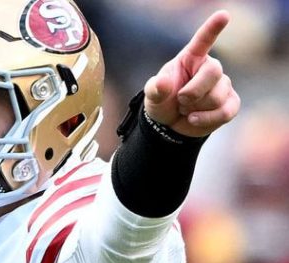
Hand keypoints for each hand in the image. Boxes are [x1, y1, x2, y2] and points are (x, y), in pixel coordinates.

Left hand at [143, 10, 239, 137]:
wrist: (170, 126)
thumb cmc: (163, 102)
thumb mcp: (153, 96)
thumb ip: (155, 88)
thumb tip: (163, 83)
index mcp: (191, 59)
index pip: (203, 40)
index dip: (213, 28)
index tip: (223, 14)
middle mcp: (209, 68)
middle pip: (213, 72)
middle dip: (193, 91)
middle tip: (180, 100)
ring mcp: (223, 85)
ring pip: (217, 96)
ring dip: (196, 108)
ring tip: (186, 109)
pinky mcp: (231, 103)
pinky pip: (225, 111)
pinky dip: (205, 119)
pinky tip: (193, 119)